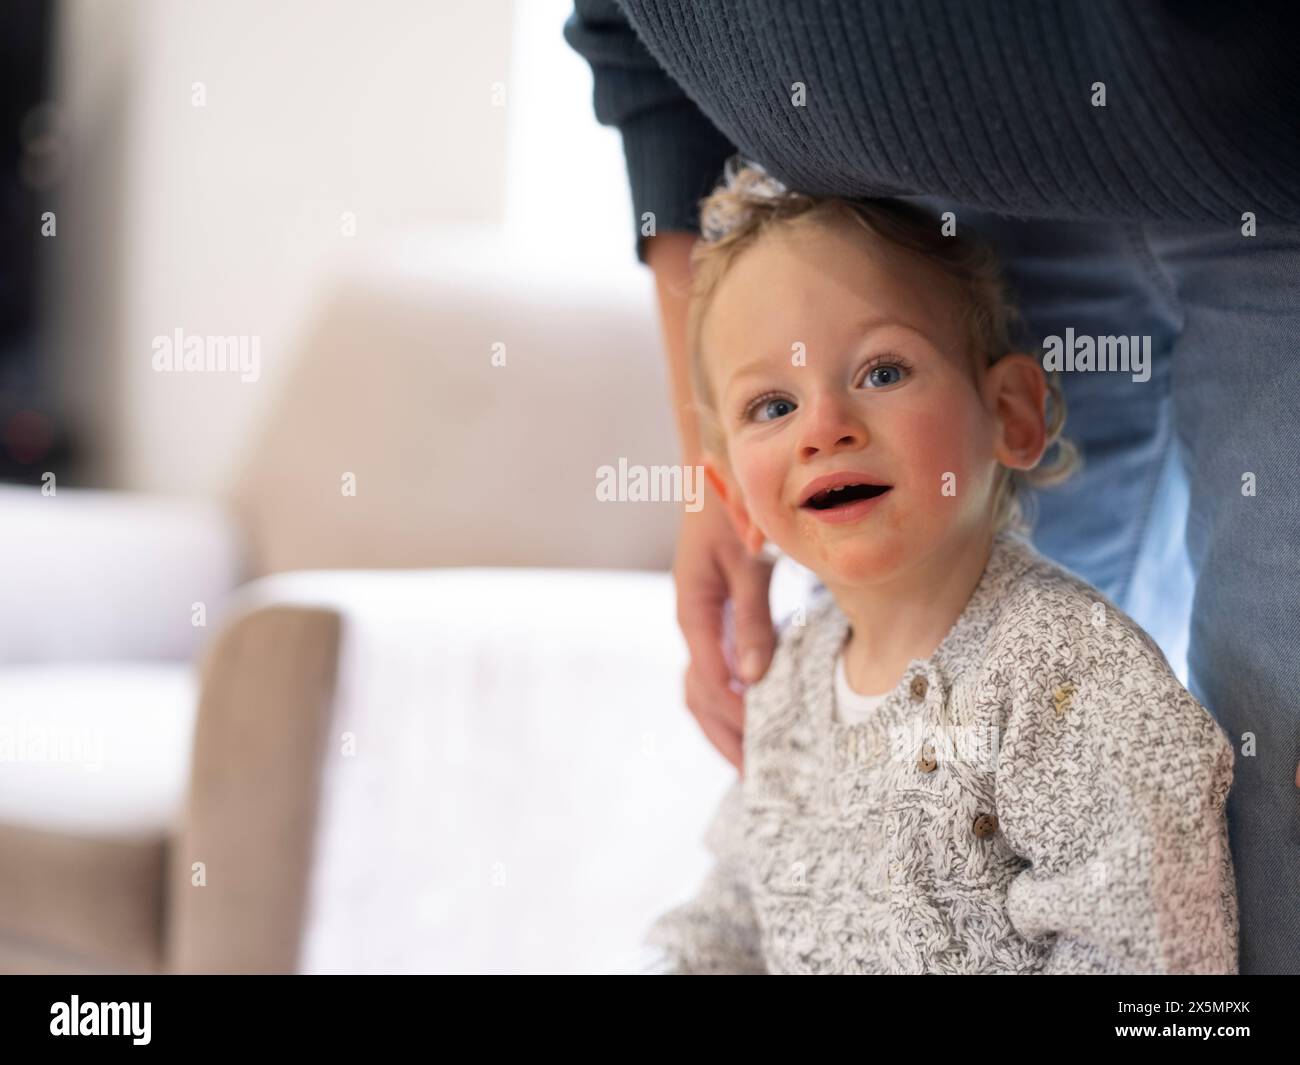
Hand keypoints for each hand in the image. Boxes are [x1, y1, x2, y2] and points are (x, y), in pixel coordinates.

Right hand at [673, 474, 775, 774]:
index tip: (762, 748)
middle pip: (697, 695)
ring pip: (701, 686)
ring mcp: (699, 618)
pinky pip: (713, 668)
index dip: (735, 718)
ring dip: (722, 723)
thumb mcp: (747, 562)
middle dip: (723, 736)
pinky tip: (754, 712)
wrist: (717, 470)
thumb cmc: (734, 509)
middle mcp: (691, 620)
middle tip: (753, 775)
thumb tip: (754, 679)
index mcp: (693, 610)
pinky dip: (728, 698)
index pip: (710, 681)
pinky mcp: (712, 613)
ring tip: (751, 757)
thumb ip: (752, 619)